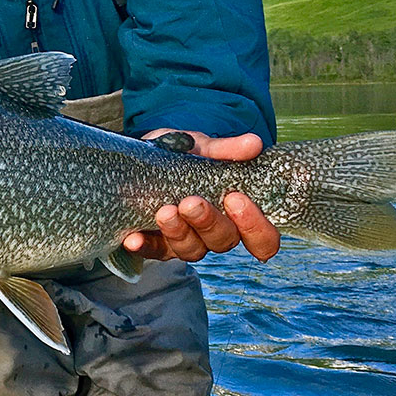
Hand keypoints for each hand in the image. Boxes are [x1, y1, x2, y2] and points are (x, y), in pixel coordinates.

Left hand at [124, 129, 280, 262]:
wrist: (149, 155)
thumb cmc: (187, 156)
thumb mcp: (205, 148)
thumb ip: (227, 150)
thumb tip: (254, 144)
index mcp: (238, 216)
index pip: (262, 238)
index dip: (255, 227)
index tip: (236, 199)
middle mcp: (215, 233)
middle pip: (222, 242)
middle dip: (208, 223)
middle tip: (192, 202)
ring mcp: (187, 241)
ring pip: (191, 250)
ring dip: (178, 233)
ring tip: (165, 212)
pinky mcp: (158, 243)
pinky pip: (153, 251)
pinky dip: (144, 246)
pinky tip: (133, 238)